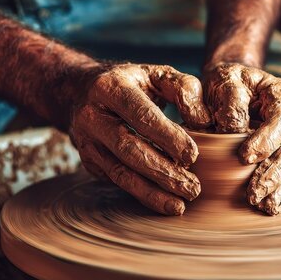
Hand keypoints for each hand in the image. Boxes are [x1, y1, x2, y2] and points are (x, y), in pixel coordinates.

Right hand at [69, 63, 211, 215]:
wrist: (77, 90)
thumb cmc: (130, 82)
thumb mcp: (156, 74)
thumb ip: (184, 89)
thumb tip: (203, 121)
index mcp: (111, 87)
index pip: (142, 116)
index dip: (168, 137)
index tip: (193, 156)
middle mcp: (92, 115)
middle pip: (128, 149)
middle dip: (162, 172)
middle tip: (192, 188)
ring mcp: (86, 141)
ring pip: (119, 172)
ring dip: (151, 193)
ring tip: (179, 205)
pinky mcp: (88, 161)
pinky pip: (115, 181)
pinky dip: (141, 193)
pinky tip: (163, 199)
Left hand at [204, 62, 280, 214]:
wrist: (233, 83)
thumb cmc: (228, 81)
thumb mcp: (226, 80)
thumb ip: (231, 101)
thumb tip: (232, 131)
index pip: (280, 119)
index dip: (266, 139)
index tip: (245, 156)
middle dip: (272, 172)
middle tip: (253, 191)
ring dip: (275, 186)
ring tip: (260, 203)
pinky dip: (278, 192)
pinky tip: (268, 207)